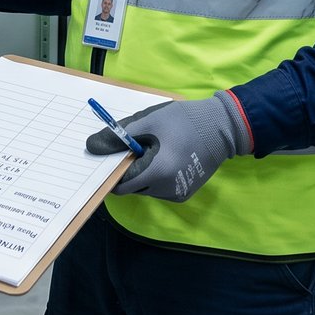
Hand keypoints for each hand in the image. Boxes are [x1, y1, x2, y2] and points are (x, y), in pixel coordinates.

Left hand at [84, 92, 252, 201]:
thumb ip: (118, 137)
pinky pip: (159, 190)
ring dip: (143, 174)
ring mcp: (177, 194)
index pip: (120, 185)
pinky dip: (156, 178)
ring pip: (145, 189)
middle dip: (130, 170)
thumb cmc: (184, 120)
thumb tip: (91, 146)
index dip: (114, 170)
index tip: (115, 155)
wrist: (222, 127)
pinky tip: (167, 158)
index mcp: (157, 173)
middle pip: (132, 188)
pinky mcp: (185, 194)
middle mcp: (167, 190)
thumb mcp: (148, 122)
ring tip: (157, 150)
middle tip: (139, 148)